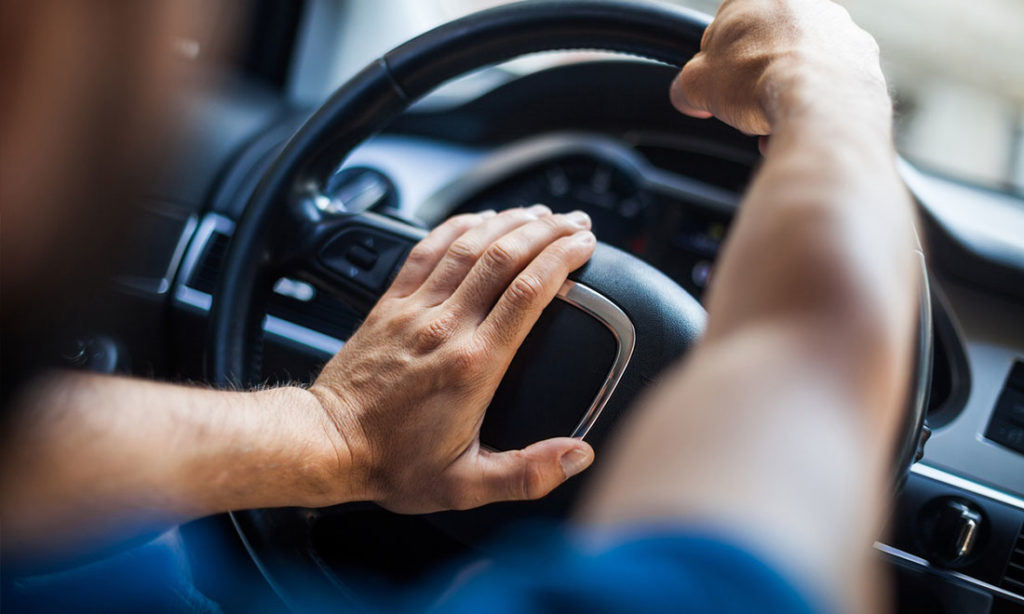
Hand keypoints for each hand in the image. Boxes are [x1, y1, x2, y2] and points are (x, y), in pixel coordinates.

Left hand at [308, 206, 596, 512]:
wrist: (328, 444)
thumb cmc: (393, 464)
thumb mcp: (467, 484)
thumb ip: (528, 474)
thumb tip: (579, 455)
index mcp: (472, 365)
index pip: (528, 292)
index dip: (562, 258)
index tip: (585, 245)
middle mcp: (444, 328)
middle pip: (504, 256)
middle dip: (547, 231)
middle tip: (576, 222)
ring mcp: (414, 309)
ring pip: (468, 245)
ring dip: (509, 222)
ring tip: (540, 214)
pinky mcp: (390, 303)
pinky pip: (428, 249)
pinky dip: (458, 227)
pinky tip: (480, 219)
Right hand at [670, 0, 887, 136]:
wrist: (819, 100)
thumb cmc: (757, 79)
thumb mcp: (697, 84)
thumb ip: (686, 85)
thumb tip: (687, 95)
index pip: (727, 30)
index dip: (717, 68)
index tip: (716, 92)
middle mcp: (803, 3)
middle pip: (766, 49)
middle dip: (754, 82)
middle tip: (744, 109)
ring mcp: (838, 27)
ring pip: (801, 66)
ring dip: (785, 96)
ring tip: (772, 126)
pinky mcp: (863, 57)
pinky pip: (830, 83)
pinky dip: (815, 105)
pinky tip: (801, 126)